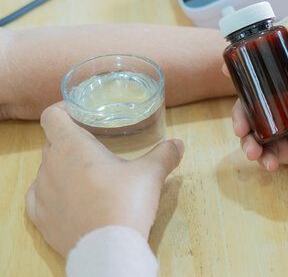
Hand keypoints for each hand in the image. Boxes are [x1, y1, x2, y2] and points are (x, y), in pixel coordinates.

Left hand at [25, 103, 183, 256]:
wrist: (109, 249)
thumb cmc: (125, 203)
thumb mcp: (150, 174)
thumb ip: (164, 154)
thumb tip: (178, 144)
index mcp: (72, 147)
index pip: (52, 116)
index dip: (62, 109)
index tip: (77, 112)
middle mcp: (50, 166)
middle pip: (51, 141)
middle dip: (68, 139)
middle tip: (92, 144)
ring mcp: (41, 193)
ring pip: (45, 169)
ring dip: (61, 167)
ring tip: (84, 174)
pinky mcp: (40, 218)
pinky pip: (38, 197)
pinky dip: (51, 192)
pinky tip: (67, 197)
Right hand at [231, 10, 287, 197]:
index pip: (272, 72)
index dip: (249, 73)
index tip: (228, 71)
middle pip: (259, 104)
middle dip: (243, 114)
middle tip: (239, 126)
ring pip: (261, 130)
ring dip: (249, 140)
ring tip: (251, 151)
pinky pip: (272, 153)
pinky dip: (264, 158)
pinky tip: (268, 163)